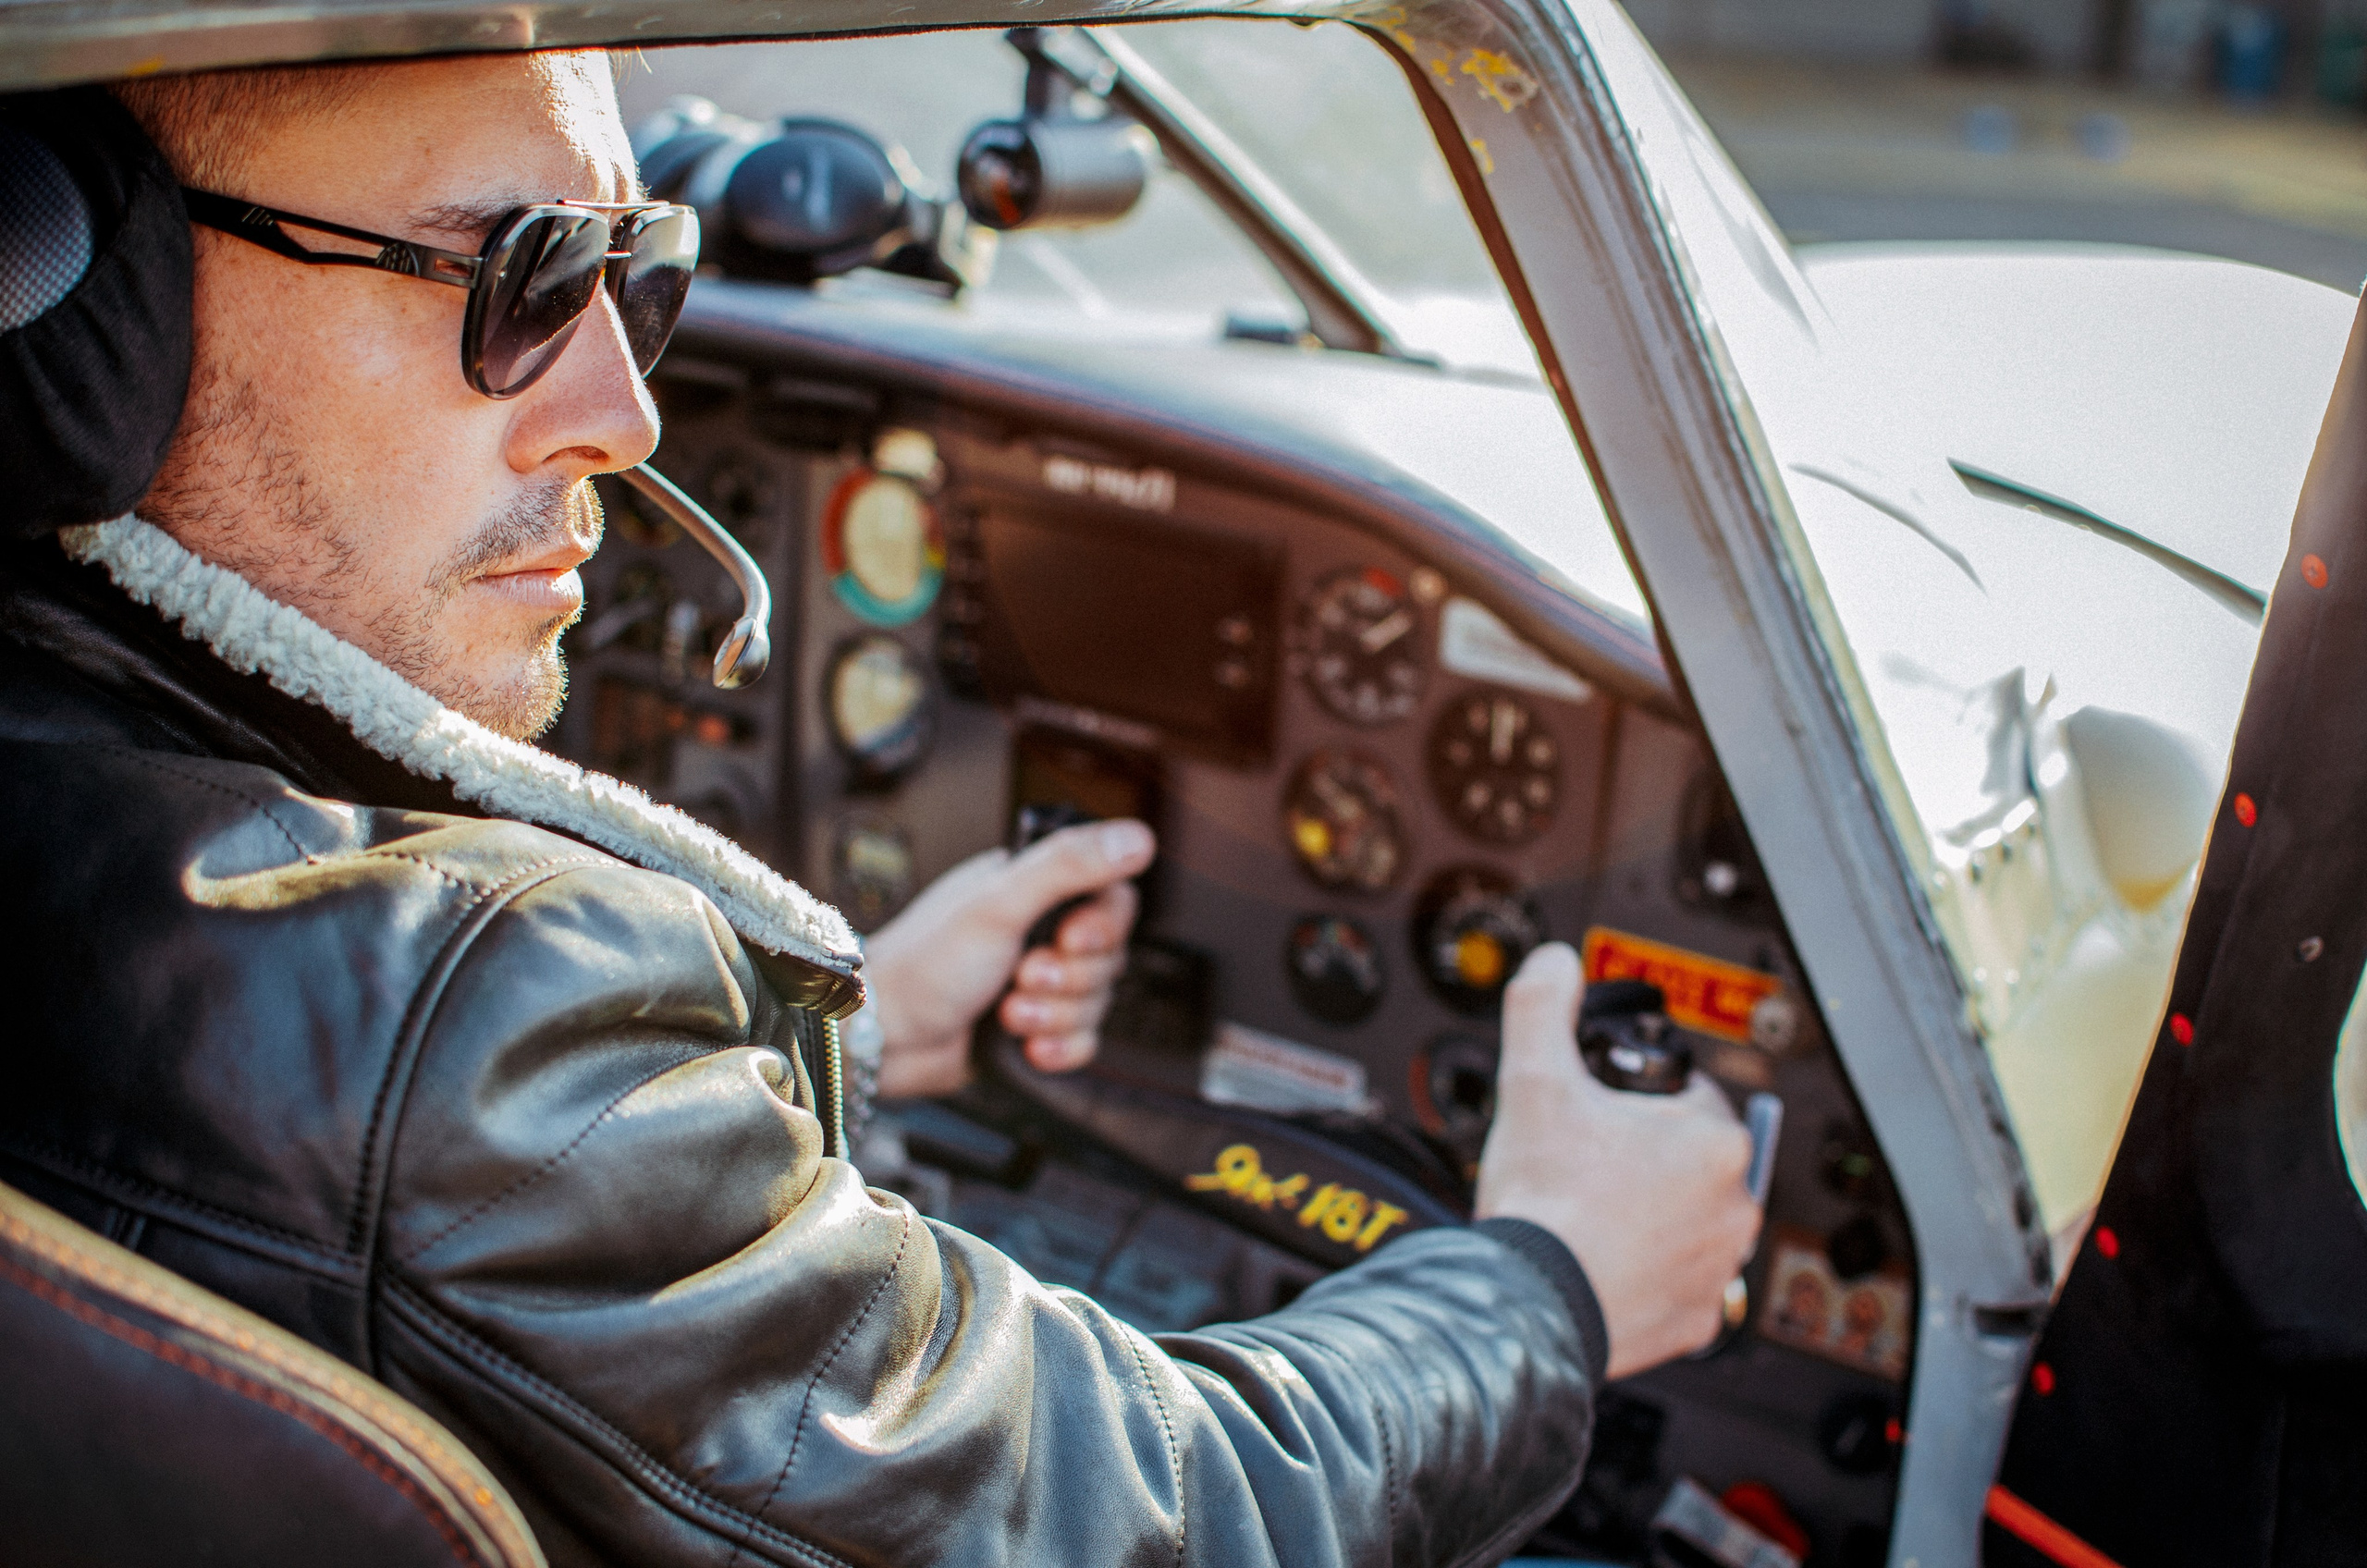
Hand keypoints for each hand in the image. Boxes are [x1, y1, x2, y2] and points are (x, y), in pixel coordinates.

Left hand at [865, 820, 1155, 1099]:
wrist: (881, 1036)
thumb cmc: (923, 962)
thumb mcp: (998, 903)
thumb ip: (1067, 866)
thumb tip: (1135, 837)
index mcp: (1033, 890)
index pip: (1111, 900)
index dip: (1102, 926)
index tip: (1070, 938)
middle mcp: (1039, 933)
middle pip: (1109, 957)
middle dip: (1069, 977)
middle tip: (1024, 975)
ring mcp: (1038, 983)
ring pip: (1098, 1003)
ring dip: (1056, 1014)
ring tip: (1009, 1011)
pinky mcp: (1035, 1029)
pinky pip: (1083, 1042)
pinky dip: (1059, 1047)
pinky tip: (1027, 1044)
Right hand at [1475, 943, 1760, 1378]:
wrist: (1530, 1304)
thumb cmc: (1545, 1200)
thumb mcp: (1533, 1079)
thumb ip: (1543, 1005)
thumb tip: (1555, 963)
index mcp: (1715, 1140)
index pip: (1690, 1096)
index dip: (1638, 1101)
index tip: (1601, 1117)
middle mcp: (1737, 1204)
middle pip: (1690, 1159)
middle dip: (1646, 1156)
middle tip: (1589, 1163)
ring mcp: (1722, 1267)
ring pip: (1689, 1220)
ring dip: (1653, 1214)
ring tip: (1592, 1212)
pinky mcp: (1700, 1320)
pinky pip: (1679, 1283)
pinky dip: (1648, 1274)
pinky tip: (1604, 1261)